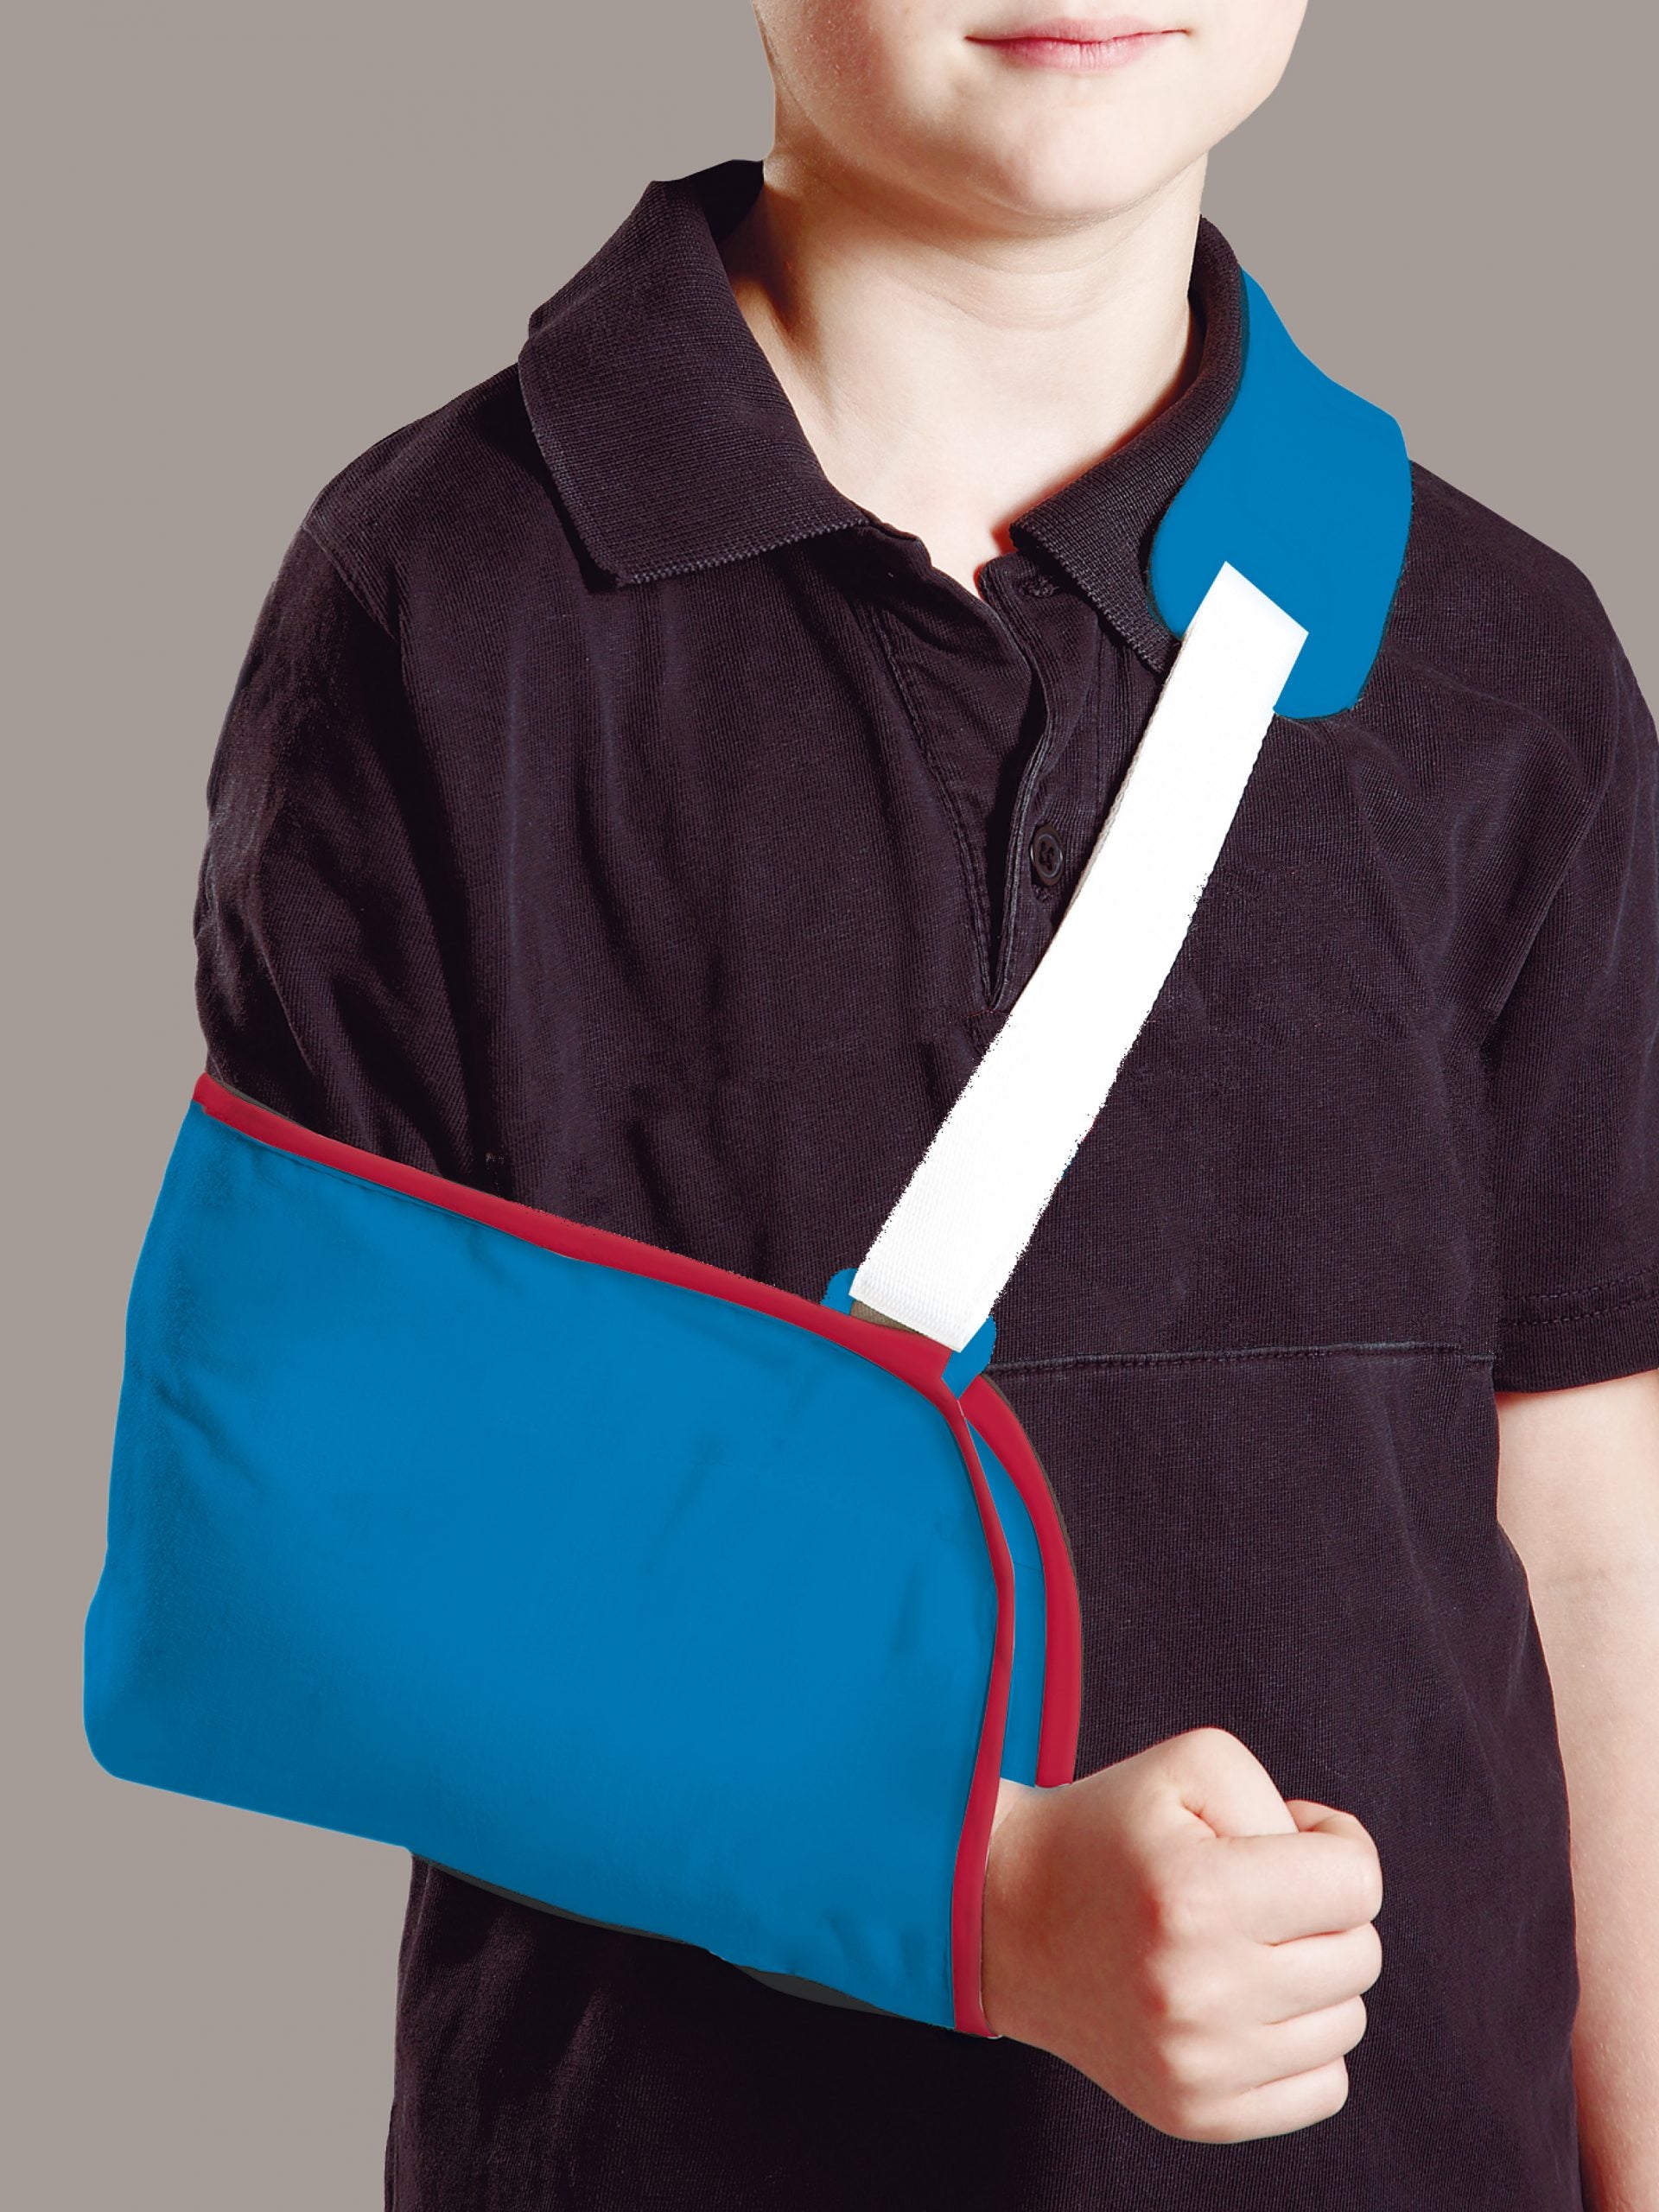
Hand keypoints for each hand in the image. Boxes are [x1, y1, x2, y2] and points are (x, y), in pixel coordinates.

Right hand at [980, 1727, 1382, 2141]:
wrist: (1008, 1916)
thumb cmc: (1111, 1833)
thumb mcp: (1190, 1766)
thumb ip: (1283, 1804)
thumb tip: (1341, 1878)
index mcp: (1197, 1895)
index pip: (1356, 1883)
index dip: (1336, 1845)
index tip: (1291, 1838)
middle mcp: (1199, 1992)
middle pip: (1359, 1954)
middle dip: (1323, 1910)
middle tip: (1259, 1890)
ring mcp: (1197, 2066)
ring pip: (1347, 2023)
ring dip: (1313, 1976)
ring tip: (1245, 1945)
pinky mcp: (1197, 2116)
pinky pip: (1323, 2088)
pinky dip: (1302, 2043)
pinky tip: (1248, 2004)